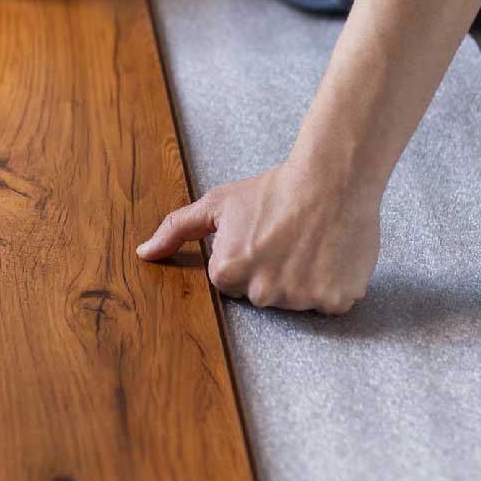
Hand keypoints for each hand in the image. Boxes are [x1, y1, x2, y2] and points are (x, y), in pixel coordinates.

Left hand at [135, 162, 380, 314]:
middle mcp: (263, 293)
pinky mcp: (336, 300)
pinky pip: (332, 302)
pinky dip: (334, 283)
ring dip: (305, 279)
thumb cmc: (273, 189)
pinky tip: (331, 255)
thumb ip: (176, 229)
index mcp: (228, 273)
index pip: (232, 282)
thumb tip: (143, 253)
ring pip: (299, 301)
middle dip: (274, 272)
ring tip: (311, 244)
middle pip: (265, 295)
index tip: (262, 237)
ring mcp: (301, 299)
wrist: (331, 177)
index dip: (248, 258)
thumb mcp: (218, 204)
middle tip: (288, 239)